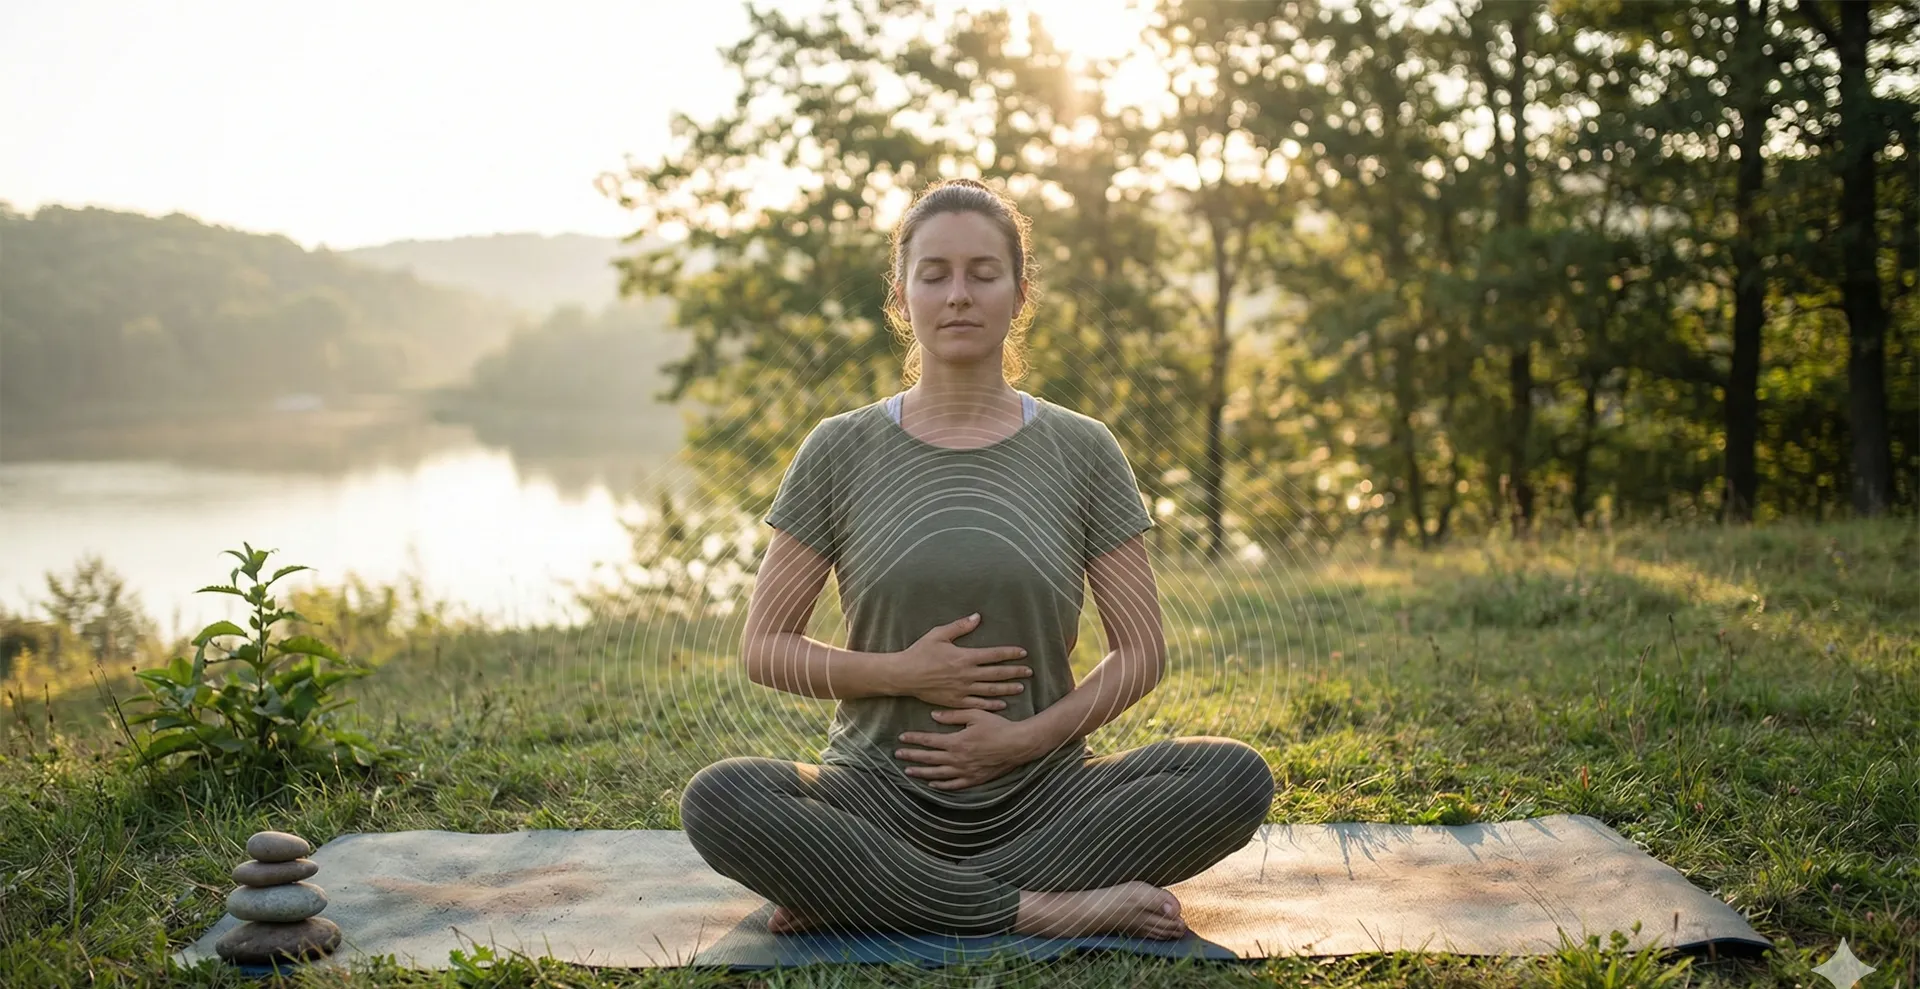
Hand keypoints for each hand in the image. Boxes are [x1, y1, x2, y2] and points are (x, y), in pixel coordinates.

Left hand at [895, 708, 1038, 790]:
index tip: (902, 737)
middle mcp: (958, 759)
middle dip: (912, 756)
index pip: (929, 741)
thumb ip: (953, 715)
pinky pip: (953, 785)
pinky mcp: (974, 779)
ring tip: (908, 771)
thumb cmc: (998, 726)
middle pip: (929, 759)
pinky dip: (941, 786)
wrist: (1018, 744)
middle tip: (897, 755)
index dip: (914, 739)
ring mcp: (965, 771)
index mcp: (956, 741)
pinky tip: (932, 784)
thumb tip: (933, 716)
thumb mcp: (975, 715)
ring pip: (938, 774)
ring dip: (921, 772)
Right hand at [898, 613, 1031, 711]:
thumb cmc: (920, 652)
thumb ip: (960, 626)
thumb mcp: (939, 634)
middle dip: (1015, 672)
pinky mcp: (955, 701)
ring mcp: (962, 690)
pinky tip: (1002, 705)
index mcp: (964, 657)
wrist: (904, 675)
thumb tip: (977, 617)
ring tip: (1021, 688)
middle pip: (997, 674)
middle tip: (1029, 672)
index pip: (994, 655)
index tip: (1023, 653)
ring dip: (1007, 689)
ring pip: (991, 690)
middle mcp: (967, 674)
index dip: (1010, 654)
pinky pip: (978, 704)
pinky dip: (991, 705)